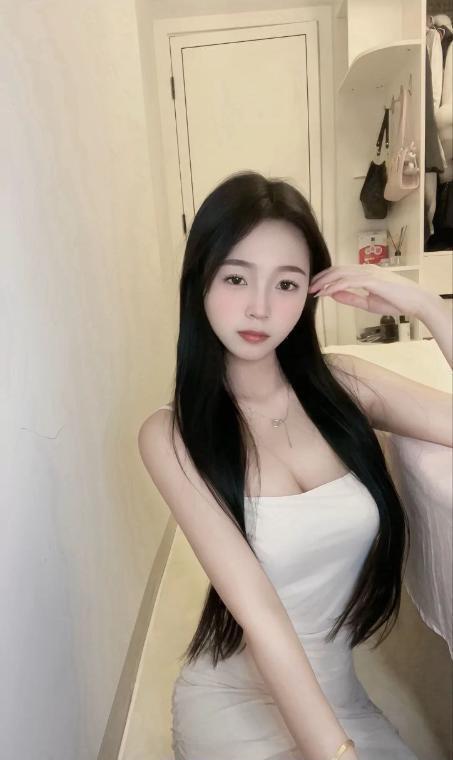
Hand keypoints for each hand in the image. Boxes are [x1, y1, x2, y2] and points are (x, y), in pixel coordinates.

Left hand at [308, 264, 426, 317]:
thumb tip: (334, 294)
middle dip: (320, 278)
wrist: (416, 302)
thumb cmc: (396, 302)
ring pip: (340, 273)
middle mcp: (365, 269)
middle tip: (308, 287)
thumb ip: (351, 297)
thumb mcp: (368, 302)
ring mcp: (369, 273)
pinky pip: (348, 282)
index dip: (326, 277)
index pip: (340, 271)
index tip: (315, 286)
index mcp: (365, 273)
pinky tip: (325, 293)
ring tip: (313, 290)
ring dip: (324, 282)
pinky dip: (334, 286)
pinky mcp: (372, 280)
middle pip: (336, 269)